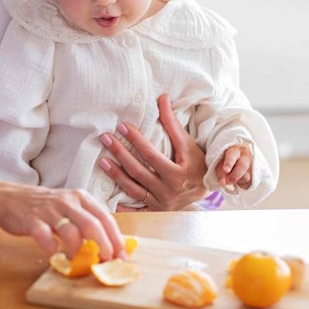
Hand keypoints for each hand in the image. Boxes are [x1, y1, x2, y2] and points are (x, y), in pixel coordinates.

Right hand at [0, 180, 125, 260]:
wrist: (9, 199)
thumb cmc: (45, 207)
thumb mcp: (70, 207)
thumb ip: (88, 222)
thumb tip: (112, 247)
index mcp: (81, 198)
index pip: (105, 218)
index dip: (116, 239)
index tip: (122, 258)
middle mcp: (67, 201)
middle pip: (92, 225)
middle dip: (103, 247)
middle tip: (106, 263)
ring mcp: (49, 210)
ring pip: (71, 231)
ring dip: (79, 251)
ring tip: (81, 263)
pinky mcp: (31, 220)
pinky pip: (44, 236)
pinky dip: (52, 248)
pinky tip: (55, 254)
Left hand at [97, 94, 208, 210]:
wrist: (206, 190)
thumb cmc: (197, 164)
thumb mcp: (188, 144)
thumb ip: (173, 123)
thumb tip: (162, 97)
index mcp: (178, 174)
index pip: (151, 155)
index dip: (136, 140)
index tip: (122, 126)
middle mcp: (169, 191)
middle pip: (138, 171)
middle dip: (120, 154)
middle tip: (105, 139)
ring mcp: (161, 203)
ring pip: (133, 189)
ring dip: (116, 175)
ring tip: (102, 161)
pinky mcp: (156, 211)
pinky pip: (136, 210)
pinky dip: (124, 206)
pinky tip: (109, 199)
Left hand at [217, 145, 251, 188]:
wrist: (233, 170)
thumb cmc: (225, 165)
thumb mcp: (220, 168)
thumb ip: (221, 174)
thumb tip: (224, 183)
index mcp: (235, 151)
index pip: (233, 154)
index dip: (229, 162)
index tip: (225, 170)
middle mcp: (245, 157)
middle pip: (243, 165)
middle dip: (234, 175)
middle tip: (227, 182)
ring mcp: (252, 166)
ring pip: (246, 177)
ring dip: (237, 181)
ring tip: (231, 179)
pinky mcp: (255, 176)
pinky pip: (249, 183)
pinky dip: (242, 184)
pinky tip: (238, 180)